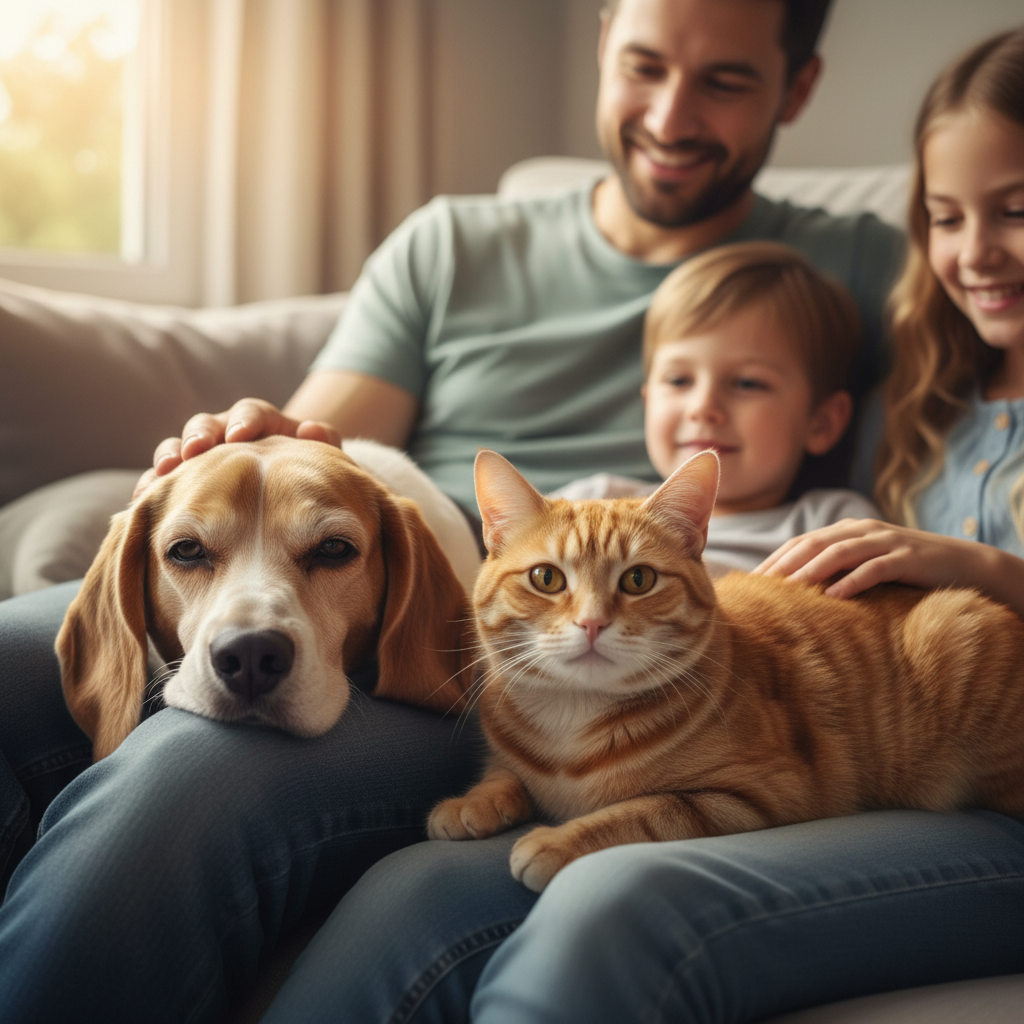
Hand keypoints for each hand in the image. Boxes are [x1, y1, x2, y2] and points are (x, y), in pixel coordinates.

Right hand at [141, 398, 339, 492]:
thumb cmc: (305, 469)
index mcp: (258, 422)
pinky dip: (151, 487)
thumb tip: (312, 430)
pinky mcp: (182, 479)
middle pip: (205, 425)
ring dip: (169, 457)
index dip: (245, 421)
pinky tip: (142, 502)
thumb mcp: (322, 455)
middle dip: (199, 435)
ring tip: (163, 472)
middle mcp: (223, 432)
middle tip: (195, 450)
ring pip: (177, 448)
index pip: (251, 413)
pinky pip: (161, 480)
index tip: (242, 435)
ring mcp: (200, 455)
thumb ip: (324, 441)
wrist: (285, 485)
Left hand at [755, 518, 986, 598]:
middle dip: (783, 564)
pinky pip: (876, 568)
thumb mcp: (866, 565)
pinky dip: (854, 581)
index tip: (749, 582)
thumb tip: (795, 594)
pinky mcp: (908, 558)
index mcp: (847, 531)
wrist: (966, 564)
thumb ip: (836, 570)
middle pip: (813, 544)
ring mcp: (886, 542)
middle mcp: (862, 531)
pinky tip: (835, 597)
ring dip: (811, 571)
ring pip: (840, 553)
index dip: (774, 560)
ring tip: (788, 591)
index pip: (801, 543)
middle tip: (758, 587)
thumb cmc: (907, 571)